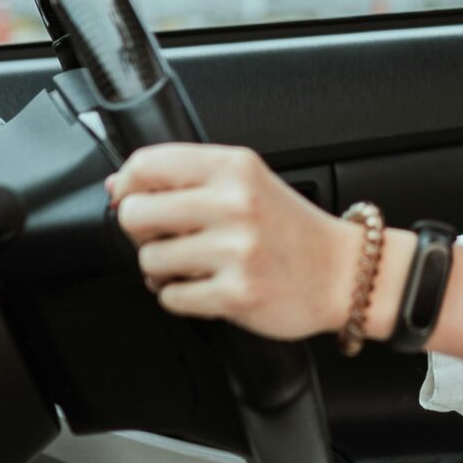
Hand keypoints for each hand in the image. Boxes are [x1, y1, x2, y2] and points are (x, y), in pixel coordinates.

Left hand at [107, 143, 367, 340]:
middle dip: (140, 233)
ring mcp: (236, 250)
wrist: (345, 274)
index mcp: (234, 167)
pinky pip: (172, 298)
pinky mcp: (237, 293)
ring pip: (149, 261)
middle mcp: (234, 203)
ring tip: (193, 267)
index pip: (146, 164)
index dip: (127, 186)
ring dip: (162, 271)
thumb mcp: (248, 182)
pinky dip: (182, 298)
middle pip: (135, 214)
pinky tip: (208, 287)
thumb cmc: (291, 229)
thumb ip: (188, 178)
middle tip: (164, 238)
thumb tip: (118, 186)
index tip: (131, 199)